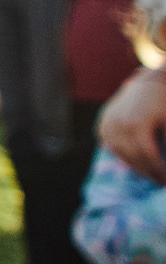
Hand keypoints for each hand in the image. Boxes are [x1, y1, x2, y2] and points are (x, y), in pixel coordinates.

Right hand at [99, 66, 165, 183]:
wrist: (150, 82)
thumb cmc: (165, 103)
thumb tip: (165, 164)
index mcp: (137, 123)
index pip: (148, 156)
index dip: (158, 170)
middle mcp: (119, 123)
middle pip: (133, 156)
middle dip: (148, 171)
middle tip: (159, 180)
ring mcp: (108, 122)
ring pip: (120, 152)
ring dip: (134, 165)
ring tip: (148, 172)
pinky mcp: (103, 122)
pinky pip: (110, 144)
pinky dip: (121, 154)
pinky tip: (133, 160)